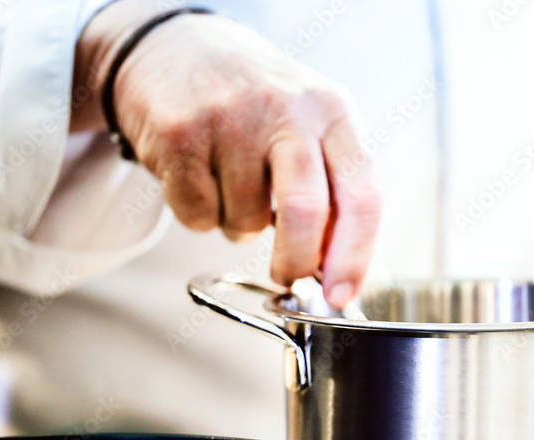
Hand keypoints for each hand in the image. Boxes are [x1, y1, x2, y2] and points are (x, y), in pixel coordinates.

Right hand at [73, 2, 380, 307]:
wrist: (171, 48)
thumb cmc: (254, 104)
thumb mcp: (310, 128)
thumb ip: (333, 191)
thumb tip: (339, 270)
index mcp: (333, 112)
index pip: (362, 195)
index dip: (354, 257)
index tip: (340, 295)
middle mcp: (287, 110)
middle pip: (305, 213)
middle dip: (296, 261)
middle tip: (288, 276)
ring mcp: (231, 118)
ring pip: (244, 222)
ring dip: (238, 226)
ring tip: (231, 183)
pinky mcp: (180, 133)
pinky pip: (197, 215)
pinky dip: (199, 215)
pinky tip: (199, 174)